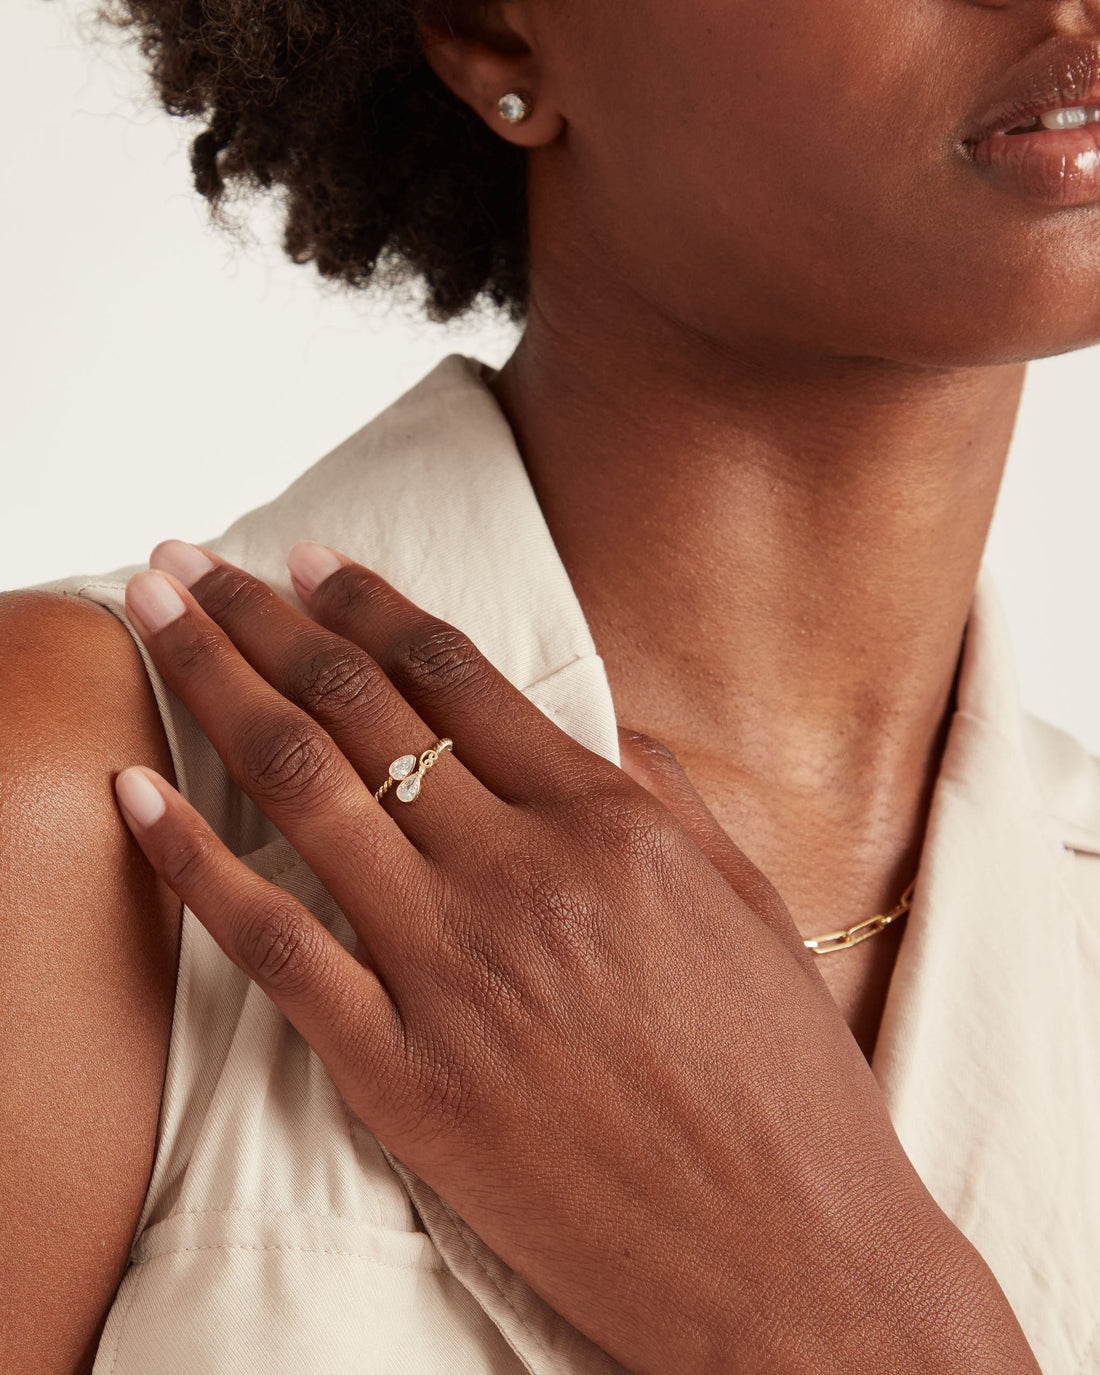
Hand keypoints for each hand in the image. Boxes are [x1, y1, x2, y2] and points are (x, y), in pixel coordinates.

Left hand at [112, 540, 1036, 1374]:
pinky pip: (272, 945)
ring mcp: (455, 972)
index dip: (373, 602)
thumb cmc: (782, 1083)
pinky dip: (192, 862)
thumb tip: (590, 725)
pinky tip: (135, 796)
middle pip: (360, 708)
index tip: (313, 560)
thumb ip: (663, 799)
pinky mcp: (401, 1074)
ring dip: (214, 686)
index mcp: (612, 824)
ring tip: (154, 615)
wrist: (788, 1258)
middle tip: (193, 562)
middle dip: (262, 617)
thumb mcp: (750, 907)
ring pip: (304, 791)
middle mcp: (524, 875)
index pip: (458, 675)